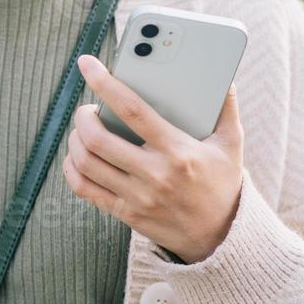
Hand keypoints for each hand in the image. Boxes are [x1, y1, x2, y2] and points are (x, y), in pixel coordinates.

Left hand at [63, 54, 244, 262]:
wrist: (223, 238)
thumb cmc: (224, 185)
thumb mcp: (232, 145)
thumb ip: (226, 108)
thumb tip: (224, 77)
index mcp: (178, 150)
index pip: (132, 109)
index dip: (105, 83)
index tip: (87, 65)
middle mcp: (154, 174)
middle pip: (98, 138)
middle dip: (83, 116)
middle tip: (88, 108)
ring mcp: (137, 197)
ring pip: (86, 163)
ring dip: (75, 140)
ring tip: (83, 130)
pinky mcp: (126, 213)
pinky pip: (85, 189)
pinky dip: (72, 169)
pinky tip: (77, 156)